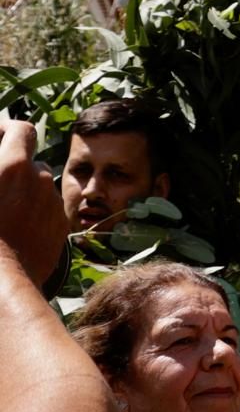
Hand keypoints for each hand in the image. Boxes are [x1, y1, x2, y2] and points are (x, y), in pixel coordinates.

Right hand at [0, 119, 65, 286]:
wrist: (1, 281)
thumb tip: (4, 167)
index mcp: (11, 167)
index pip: (21, 130)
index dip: (9, 129)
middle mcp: (39, 178)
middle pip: (31, 161)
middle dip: (15, 167)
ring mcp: (53, 201)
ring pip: (41, 185)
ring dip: (26, 190)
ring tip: (3, 211)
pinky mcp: (61, 223)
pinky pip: (48, 207)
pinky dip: (35, 210)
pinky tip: (17, 227)